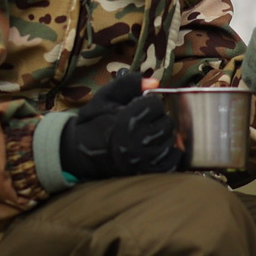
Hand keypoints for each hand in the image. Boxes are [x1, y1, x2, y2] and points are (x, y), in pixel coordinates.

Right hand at [58, 71, 185, 181]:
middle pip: (167, 123)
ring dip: (163, 136)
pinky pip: (173, 160)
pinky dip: (170, 153)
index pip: (156, 104)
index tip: (139, 109)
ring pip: (171, 141)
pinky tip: (156, 148)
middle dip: (157, 120)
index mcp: (128, 119)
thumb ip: (129, 84)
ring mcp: (144, 159)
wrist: (81, 152)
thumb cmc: (95, 122)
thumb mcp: (106, 97)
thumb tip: (156, 83)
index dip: (149, 104)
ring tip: (148, 136)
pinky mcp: (148, 172)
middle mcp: (137, 140)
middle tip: (144, 123)